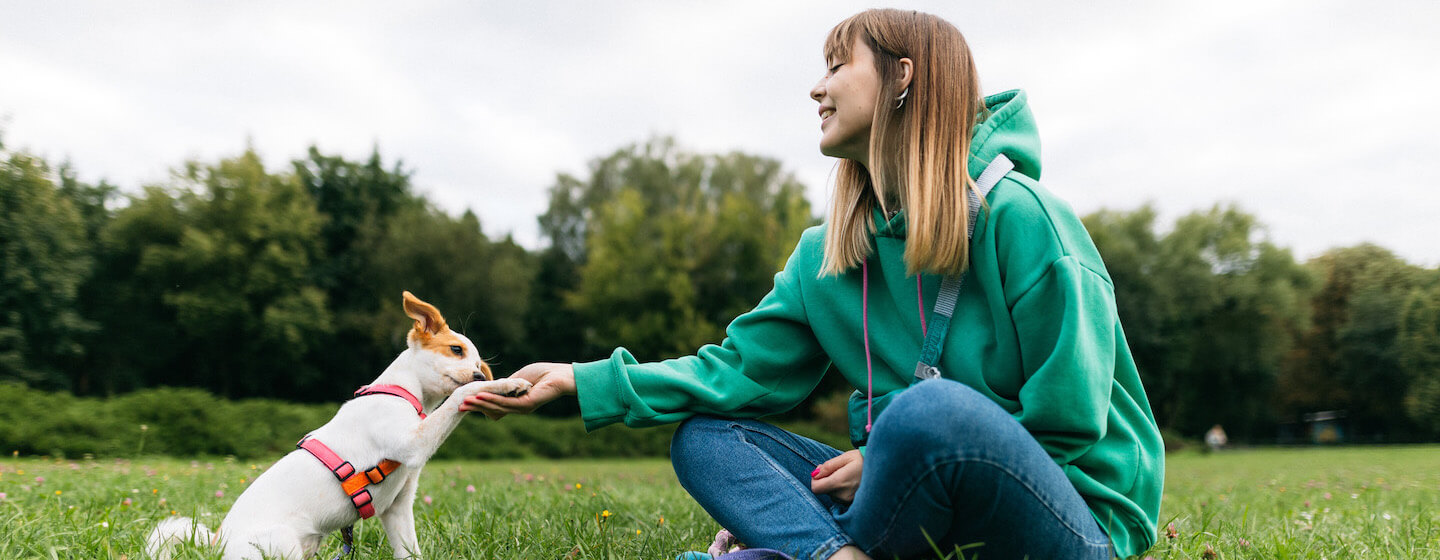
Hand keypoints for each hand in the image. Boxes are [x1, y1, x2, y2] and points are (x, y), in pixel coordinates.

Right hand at [459, 362, 575, 419]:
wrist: (559, 375)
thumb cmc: (542, 374)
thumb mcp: (517, 379)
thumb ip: (504, 384)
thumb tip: (491, 387)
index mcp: (514, 402)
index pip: (493, 406)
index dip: (479, 405)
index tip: (464, 402)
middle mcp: (517, 408)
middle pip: (492, 410)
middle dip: (475, 408)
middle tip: (459, 406)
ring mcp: (521, 408)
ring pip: (496, 408)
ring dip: (480, 404)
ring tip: (466, 402)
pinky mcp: (526, 404)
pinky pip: (506, 403)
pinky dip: (492, 400)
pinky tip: (481, 398)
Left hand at [810, 449, 863, 503]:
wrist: (886, 468)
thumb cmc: (864, 459)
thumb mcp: (845, 457)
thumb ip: (828, 466)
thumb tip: (814, 474)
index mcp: (840, 482)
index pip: (816, 489)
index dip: (815, 479)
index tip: (822, 471)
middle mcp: (843, 495)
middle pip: (824, 491)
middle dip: (826, 480)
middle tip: (838, 469)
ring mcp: (849, 501)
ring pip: (833, 494)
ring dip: (835, 485)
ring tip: (848, 474)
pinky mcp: (854, 503)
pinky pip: (841, 498)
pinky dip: (842, 490)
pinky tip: (852, 482)